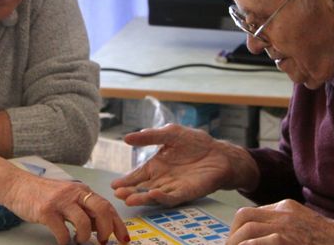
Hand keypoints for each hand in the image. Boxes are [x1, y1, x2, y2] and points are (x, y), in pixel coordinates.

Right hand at [1, 172, 129, 244]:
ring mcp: (60, 201)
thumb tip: (99, 227)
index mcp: (82, 190)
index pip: (107, 205)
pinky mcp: (46, 211)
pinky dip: (66, 241)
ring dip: (85, 237)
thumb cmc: (43, 193)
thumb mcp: (67, 197)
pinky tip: (63, 241)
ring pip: (84, 222)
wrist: (17, 185)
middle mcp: (73, 193)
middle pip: (101, 210)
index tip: (124, 238)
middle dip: (107, 229)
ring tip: (79, 240)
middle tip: (104, 241)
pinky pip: (62, 232)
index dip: (118, 223)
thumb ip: (83, 208)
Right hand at [110, 124, 258, 206]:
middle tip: (117, 194)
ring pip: (153, 195)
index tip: (114, 185)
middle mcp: (161, 179)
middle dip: (129, 192)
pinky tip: (153, 194)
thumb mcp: (170, 133)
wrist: (219, 153)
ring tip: (128, 199)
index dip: (126, 180)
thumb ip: (150, 136)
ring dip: (141, 197)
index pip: (137, 175)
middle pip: (142, 188)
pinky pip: (171, 197)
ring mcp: (173, 187)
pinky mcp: (186, 192)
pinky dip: (161, 197)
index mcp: (155, 166)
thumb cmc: (194, 142)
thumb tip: (126, 137)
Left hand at [227, 199, 333, 244]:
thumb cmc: (326, 242)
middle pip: (244, 217)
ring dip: (237, 243)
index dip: (237, 229)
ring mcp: (285, 225)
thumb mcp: (302, 227)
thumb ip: (281, 228)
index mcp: (285, 207)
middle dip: (232, 235)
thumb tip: (255, 240)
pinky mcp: (285, 239)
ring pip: (247, 228)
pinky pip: (256, 242)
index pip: (250, 213)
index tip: (233, 242)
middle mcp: (283, 212)